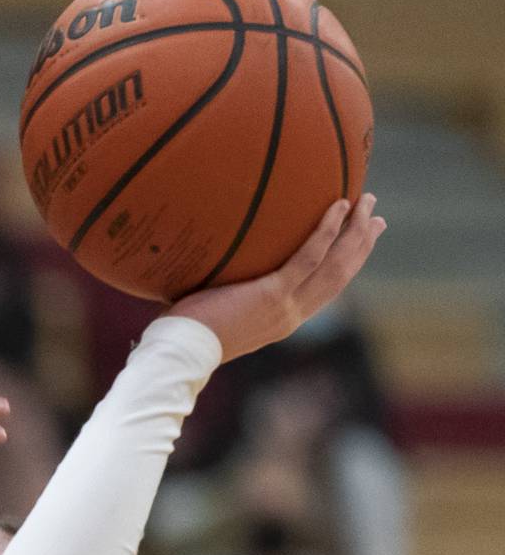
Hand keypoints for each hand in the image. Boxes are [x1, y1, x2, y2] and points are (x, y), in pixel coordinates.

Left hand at [173, 194, 385, 362]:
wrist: (179, 354)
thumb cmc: (185, 333)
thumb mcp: (217, 309)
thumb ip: (230, 289)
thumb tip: (217, 257)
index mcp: (283, 320)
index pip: (325, 289)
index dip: (349, 263)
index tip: (364, 239)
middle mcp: (292, 315)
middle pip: (341, 274)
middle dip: (362, 242)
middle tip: (375, 213)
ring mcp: (286, 306)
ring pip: (335, 264)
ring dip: (355, 231)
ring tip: (366, 200)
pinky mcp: (272, 296)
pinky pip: (309, 257)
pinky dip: (326, 232)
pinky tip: (337, 205)